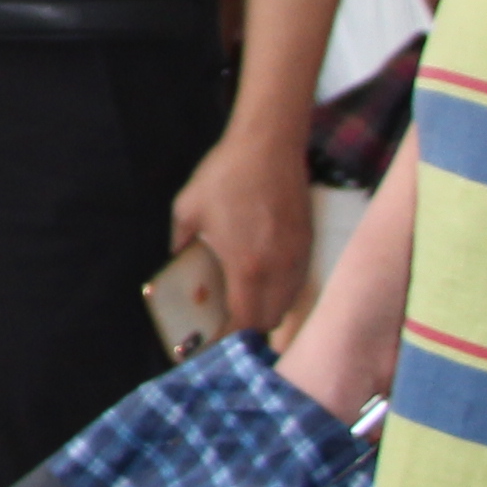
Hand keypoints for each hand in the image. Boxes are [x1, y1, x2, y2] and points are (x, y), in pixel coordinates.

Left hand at [167, 124, 311, 346]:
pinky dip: (281, 292)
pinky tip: (262, 281)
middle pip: (269, 322)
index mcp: (246, 266)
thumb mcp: (188, 211)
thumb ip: (182, 246)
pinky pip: (297, 283)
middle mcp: (278, 269)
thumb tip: (179, 267)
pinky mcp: (308, 244)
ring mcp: (297, 257)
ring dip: (266, 312)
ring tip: (244, 306)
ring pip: (287, 304)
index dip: (228, 339)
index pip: (243, 322)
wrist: (269, 144)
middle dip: (247, 330)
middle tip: (226, 325)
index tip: (213, 342)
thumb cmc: (226, 175)